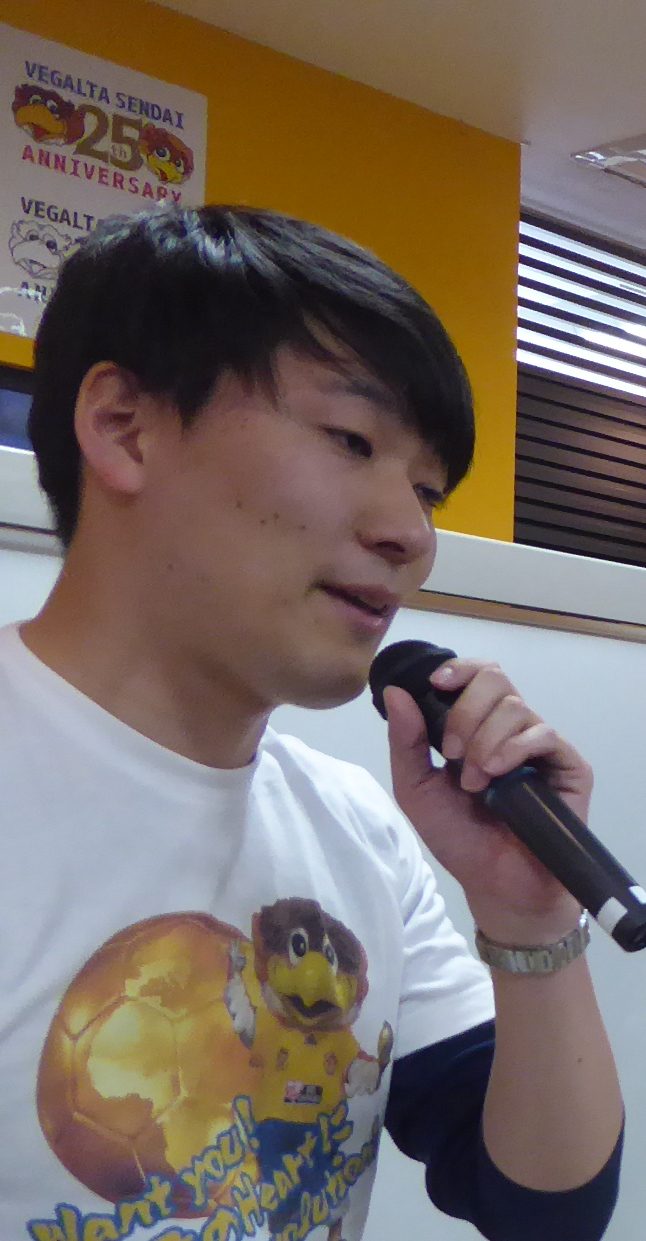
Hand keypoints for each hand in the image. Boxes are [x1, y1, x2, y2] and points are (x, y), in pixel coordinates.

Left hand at [384, 659, 591, 942]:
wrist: (495, 885)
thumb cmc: (458, 838)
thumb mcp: (416, 790)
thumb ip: (405, 743)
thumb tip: (395, 692)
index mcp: (475, 726)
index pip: (475, 676)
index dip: (458, 669)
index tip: (437, 684)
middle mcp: (509, 728)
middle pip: (495, 680)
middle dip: (464, 711)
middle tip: (450, 753)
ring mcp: (539, 745)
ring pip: (514, 707)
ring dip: (484, 740)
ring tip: (475, 782)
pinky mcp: (567, 764)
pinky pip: (542, 733)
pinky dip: (513, 748)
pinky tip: (497, 774)